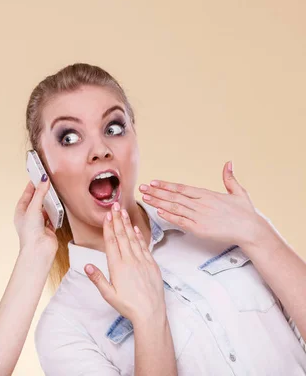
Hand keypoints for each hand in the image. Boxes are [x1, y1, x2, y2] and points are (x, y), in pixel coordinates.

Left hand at [14, 177, 57, 255]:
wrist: (39, 250)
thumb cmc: (30, 233)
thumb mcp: (33, 208)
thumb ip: (40, 193)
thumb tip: (44, 179)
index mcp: (21, 212)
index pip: (27, 194)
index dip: (32, 185)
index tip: (39, 176)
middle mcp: (29, 217)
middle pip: (37, 201)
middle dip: (43, 193)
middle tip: (49, 182)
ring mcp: (39, 223)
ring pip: (46, 208)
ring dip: (51, 203)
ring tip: (56, 193)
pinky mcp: (49, 228)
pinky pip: (53, 217)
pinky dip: (56, 212)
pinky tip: (59, 207)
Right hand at [85, 203, 165, 323]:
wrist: (151, 313)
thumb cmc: (128, 306)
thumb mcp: (108, 295)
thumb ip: (98, 278)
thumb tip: (87, 265)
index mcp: (118, 267)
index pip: (112, 242)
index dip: (109, 228)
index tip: (107, 216)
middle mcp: (130, 261)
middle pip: (122, 236)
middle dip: (118, 220)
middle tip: (115, 206)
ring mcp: (142, 261)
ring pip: (133, 238)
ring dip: (127, 224)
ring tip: (124, 212)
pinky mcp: (151, 265)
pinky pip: (144, 246)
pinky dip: (139, 236)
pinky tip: (136, 229)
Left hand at [139, 161, 275, 249]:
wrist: (251, 230)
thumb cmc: (245, 213)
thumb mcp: (238, 192)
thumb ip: (230, 178)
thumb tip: (229, 163)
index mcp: (207, 194)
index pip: (182, 188)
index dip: (166, 185)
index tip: (153, 182)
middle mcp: (201, 204)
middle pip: (174, 196)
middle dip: (156, 192)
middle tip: (141, 188)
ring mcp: (199, 216)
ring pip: (175, 207)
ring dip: (159, 202)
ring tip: (146, 198)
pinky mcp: (200, 229)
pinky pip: (181, 222)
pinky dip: (170, 216)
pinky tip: (159, 212)